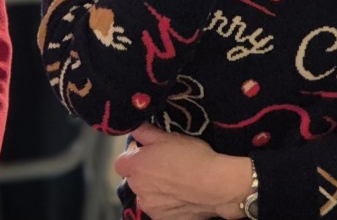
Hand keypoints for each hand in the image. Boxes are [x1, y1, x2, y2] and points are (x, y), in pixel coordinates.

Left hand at [115, 123, 251, 219]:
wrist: (215, 185)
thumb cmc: (192, 157)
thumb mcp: (168, 137)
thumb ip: (145, 132)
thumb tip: (133, 125)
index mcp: (136, 166)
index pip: (121, 162)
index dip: (133, 156)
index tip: (147, 152)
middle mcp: (138, 188)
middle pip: (134, 179)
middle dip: (145, 173)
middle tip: (165, 165)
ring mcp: (150, 206)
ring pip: (146, 195)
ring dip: (154, 189)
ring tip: (175, 181)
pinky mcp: (162, 219)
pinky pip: (159, 209)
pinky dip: (166, 204)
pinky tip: (180, 195)